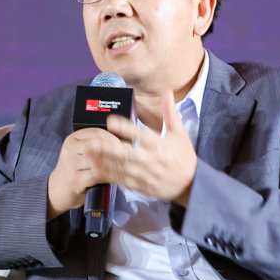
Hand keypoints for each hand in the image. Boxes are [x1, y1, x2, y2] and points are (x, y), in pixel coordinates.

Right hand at [46, 127, 117, 219]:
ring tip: (125, 165)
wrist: (57, 191)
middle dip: (117, 149)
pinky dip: (109, 175)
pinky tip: (116, 176)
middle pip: (99, 144)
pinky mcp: (75, 180)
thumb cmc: (74, 171)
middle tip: (129, 155)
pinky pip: (97, 174)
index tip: (126, 142)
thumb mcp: (81, 153)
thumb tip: (123, 140)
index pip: (97, 132)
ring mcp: (71, 165)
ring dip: (114, 162)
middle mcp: (70, 149)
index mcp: (73, 139)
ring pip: (99, 159)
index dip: (114, 137)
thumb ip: (96, 145)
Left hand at [91, 90, 197, 205]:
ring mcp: (143, 175)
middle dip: (108, 148)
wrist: (190, 185)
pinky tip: (95, 168)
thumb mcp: (180, 133)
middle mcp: (150, 161)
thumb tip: (168, 92)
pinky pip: (120, 180)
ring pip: (120, 168)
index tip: (112, 121)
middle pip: (126, 154)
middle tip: (92, 140)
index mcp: (160, 146)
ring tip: (88, 152)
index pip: (141, 135)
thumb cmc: (184, 158)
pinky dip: (108, 174)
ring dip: (103, 160)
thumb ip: (170, 113)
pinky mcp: (139, 186)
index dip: (126, 127)